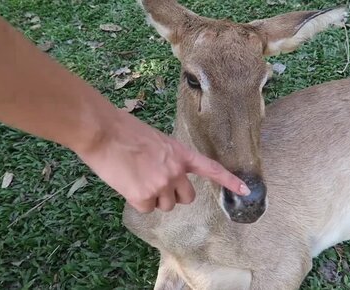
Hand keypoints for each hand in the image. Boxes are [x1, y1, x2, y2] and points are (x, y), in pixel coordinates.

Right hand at [76, 110, 249, 212]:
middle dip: (174, 195)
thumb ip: (168, 159)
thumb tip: (166, 178)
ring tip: (136, 179)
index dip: (229, 180)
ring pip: (166, 205)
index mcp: (181, 153)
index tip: (245, 190)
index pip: (211, 168)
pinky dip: (137, 201)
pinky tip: (127, 184)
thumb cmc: (125, 132)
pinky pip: (146, 208)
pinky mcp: (144, 196)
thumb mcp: (157, 141)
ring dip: (153, 198)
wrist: (103, 132)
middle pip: (187, 198)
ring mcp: (161, 184)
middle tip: (155, 183)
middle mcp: (176, 170)